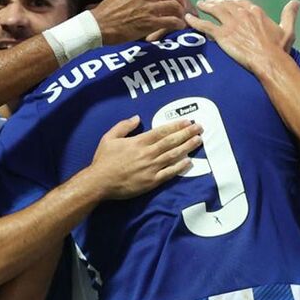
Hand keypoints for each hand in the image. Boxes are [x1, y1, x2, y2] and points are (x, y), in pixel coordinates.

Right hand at [86, 116, 200, 199]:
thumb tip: (137, 118)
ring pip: (173, 155)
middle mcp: (147, 153)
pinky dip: (180, 167)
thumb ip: (124, 126)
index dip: (176, 126)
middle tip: (199, 127)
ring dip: (187, 147)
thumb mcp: (109, 137)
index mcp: (138, 142)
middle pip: (171, 141)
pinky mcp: (151, 181)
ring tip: (198, 140)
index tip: (187, 121)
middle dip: (187, 133)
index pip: (162, 131)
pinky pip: (169, 173)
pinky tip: (189, 161)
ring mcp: (151, 168)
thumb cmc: (103, 160)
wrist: (99, 182)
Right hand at [92, 0, 188, 43]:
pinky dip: (178, 24)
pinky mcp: (150, 23)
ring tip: (182, 17)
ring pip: (175, 6)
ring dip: (181, 12)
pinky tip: (178, 26)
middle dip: (181, 0)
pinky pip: (172, 21)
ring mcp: (149, 8)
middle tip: (182, 7)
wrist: (99, 26)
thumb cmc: (107, 9)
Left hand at [188, 0, 299, 74]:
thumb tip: (296, 2)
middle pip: (225, 4)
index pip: (240, 2)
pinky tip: (187, 19)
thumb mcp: (287, 30)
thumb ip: (289, 14)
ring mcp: (231, 24)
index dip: (232, 1)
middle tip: (208, 1)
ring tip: (199, 5)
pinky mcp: (222, 35)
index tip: (227, 1)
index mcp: (255, 12)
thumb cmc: (279, 50)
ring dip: (206, 7)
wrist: (269, 61)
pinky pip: (205, 26)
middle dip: (217, 2)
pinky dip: (195, 22)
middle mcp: (242, 14)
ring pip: (215, 11)